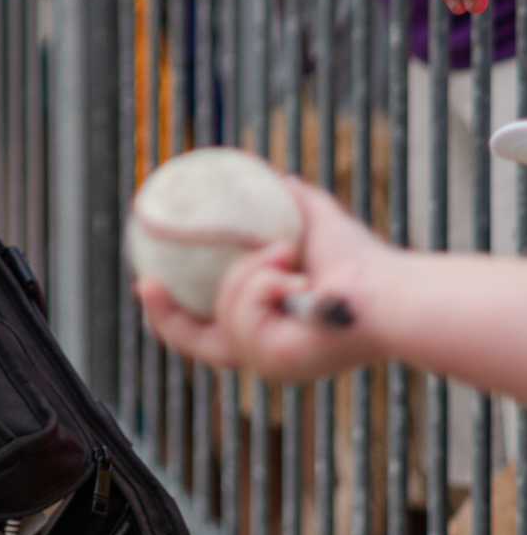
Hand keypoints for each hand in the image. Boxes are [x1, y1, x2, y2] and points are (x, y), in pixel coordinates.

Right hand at [137, 180, 398, 384]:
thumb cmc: (360, 259)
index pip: (205, 328)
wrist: (386, 289)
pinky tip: (295, 278)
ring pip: (222, 308)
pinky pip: (242, 309)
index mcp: (266, 325)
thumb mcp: (308, 217)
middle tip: (147, 284)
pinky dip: (265, 281)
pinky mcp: (272, 362)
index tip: (148, 279)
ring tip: (287, 255)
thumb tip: (263, 172)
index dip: (170, 311)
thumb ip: (284, 197)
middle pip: (192, 343)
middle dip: (164, 317)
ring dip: (250, 271)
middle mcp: (263, 353)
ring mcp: (267, 362)